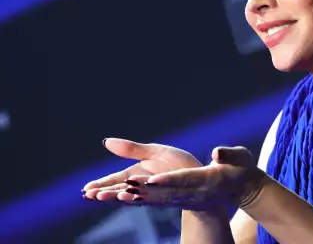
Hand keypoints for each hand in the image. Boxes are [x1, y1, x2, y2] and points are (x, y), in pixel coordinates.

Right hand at [82, 138, 202, 201]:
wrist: (199, 175)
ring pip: (131, 196)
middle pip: (119, 191)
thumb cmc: (177, 163)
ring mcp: (152, 192)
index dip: (100, 185)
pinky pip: (149, 197)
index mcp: (136, 173)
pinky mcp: (164, 196)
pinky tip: (128, 196)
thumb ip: (131, 149)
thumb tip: (106, 141)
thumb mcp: (154, 152)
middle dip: (105, 193)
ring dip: (118, 197)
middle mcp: (141, 185)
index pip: (114, 181)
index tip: (86, 190)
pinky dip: (138, 196)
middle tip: (89, 196)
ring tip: (104, 197)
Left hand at [118, 146, 265, 210]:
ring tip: (111, 194)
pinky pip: (156, 200)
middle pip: (165, 193)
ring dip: (133, 197)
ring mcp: (187, 199)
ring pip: (157, 199)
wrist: (243, 188)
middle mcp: (195, 193)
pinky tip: (118, 196)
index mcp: (209, 180)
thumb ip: (228, 154)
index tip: (149, 180)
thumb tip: (217, 154)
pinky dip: (138, 199)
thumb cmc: (242, 168)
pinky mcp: (181, 200)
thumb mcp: (240, 156)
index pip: (185, 180)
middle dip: (142, 191)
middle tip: (120, 187)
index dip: (168, 180)